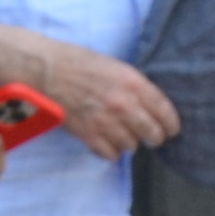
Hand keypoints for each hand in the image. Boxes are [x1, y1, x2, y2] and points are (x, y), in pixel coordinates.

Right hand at [25, 35, 180, 155]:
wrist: (43, 69)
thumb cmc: (76, 62)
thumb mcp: (113, 66)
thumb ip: (133, 85)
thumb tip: (147, 104)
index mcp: (133, 83)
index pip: (165, 112)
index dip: (171, 125)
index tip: (171, 130)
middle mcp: (124, 105)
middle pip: (152, 134)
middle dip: (153, 137)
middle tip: (149, 137)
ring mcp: (105, 122)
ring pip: (131, 146)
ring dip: (128, 142)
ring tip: (120, 135)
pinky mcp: (87, 134)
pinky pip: (109, 154)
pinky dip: (110, 150)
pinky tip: (105, 142)